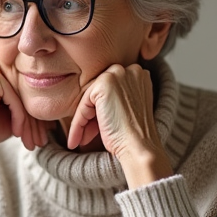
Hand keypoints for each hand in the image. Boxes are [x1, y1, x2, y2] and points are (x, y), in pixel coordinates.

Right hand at [0, 53, 50, 167]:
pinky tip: (17, 133)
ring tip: (33, 141)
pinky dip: (19, 118)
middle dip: (35, 119)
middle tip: (41, 139)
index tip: (42, 132)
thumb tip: (52, 109)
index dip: (34, 112)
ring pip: (22, 96)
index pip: (23, 87)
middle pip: (24, 90)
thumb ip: (25, 103)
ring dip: (30, 122)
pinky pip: (16, 99)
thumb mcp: (9, 113)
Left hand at [66, 63, 173, 188]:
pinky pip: (84, 104)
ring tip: (80, 140)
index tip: (95, 130)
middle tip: (85, 136)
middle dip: (90, 116)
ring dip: (82, 121)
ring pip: (90, 98)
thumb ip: (115, 99)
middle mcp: (130, 70)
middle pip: (99, 93)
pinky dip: (78, 124)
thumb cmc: (135, 136)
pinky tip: (76, 140)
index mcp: (139, 75)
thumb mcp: (128, 110)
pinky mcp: (105, 84)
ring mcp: (118, 74)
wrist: (140, 147)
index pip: (110, 91)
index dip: (100, 112)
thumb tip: (91, 106)